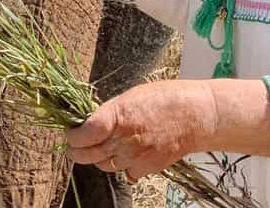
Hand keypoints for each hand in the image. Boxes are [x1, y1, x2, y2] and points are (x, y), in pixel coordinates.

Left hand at [65, 80, 217, 180]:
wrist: (197, 115)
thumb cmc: (167, 98)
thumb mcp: (133, 96)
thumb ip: (110, 112)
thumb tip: (91, 124)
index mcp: (118, 115)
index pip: (83, 134)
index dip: (72, 137)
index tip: (71, 133)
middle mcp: (124, 138)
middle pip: (88, 154)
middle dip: (78, 151)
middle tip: (77, 146)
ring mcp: (136, 156)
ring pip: (105, 165)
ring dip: (100, 158)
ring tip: (106, 146)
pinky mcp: (148, 168)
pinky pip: (126, 173)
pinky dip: (124, 166)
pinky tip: (130, 153)